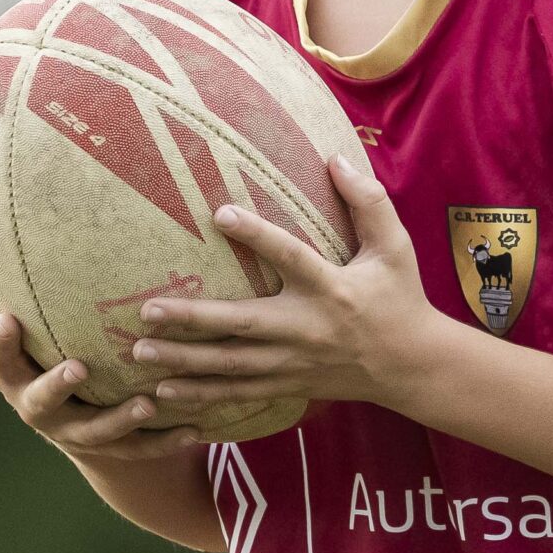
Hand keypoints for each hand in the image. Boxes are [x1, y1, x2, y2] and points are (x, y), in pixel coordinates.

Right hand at [0, 234, 204, 463]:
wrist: (69, 421)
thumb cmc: (37, 354)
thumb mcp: (15, 326)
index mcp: (15, 374)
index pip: (0, 359)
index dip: (1, 343)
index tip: (9, 320)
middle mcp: (40, 407)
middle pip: (42, 402)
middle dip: (57, 386)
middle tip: (78, 367)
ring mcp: (76, 432)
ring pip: (95, 432)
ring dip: (119, 420)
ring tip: (146, 403)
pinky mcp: (112, 448)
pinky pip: (139, 449)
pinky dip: (165, 442)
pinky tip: (192, 431)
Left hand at [128, 156, 442, 414]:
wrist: (412, 366)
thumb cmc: (400, 298)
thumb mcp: (395, 247)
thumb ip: (368, 202)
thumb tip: (336, 158)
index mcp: (331, 289)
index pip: (290, 256)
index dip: (257, 235)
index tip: (220, 212)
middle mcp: (307, 328)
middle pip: (242, 324)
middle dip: (193, 320)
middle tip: (147, 311)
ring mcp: (294, 363)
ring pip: (231, 366)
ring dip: (184, 362)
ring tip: (140, 353)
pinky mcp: (289, 385)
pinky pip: (239, 393)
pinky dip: (202, 394)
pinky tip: (164, 392)